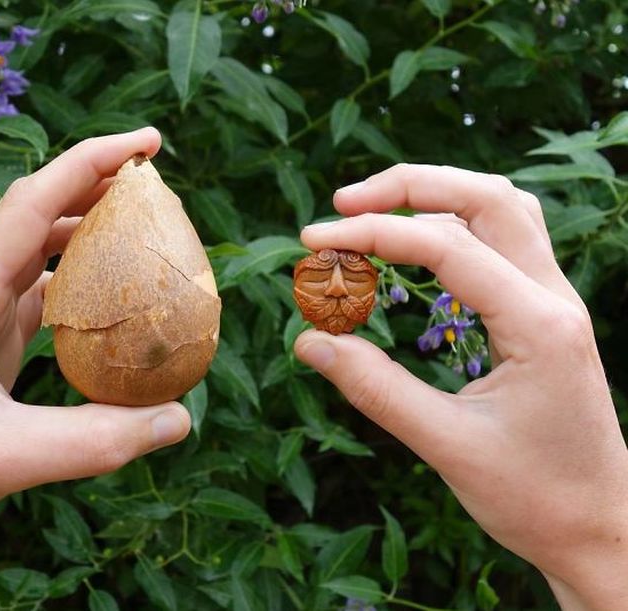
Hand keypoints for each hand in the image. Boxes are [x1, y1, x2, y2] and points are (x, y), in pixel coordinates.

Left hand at [0, 128, 190, 606]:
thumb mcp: (3, 459)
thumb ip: (96, 440)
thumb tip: (179, 419)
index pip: (33, 204)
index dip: (93, 162)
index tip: (149, 144)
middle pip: (39, 216)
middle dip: (98, 188)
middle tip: (158, 187)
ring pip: (38, 256)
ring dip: (88, 236)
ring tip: (143, 233)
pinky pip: (36, 300)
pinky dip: (77, 288)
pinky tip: (108, 300)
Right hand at [294, 164, 627, 609]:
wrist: (601, 526)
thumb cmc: (534, 498)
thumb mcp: (447, 446)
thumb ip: (375, 388)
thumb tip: (308, 341)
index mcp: (537, 326)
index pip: (446, 246)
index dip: (372, 234)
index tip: (312, 242)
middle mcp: (554, 298)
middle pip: (486, 197)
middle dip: (409, 186)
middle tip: (342, 203)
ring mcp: (556, 300)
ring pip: (502, 208)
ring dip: (437, 194)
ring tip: (375, 210)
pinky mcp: (547, 312)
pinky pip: (507, 238)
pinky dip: (458, 222)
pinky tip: (421, 241)